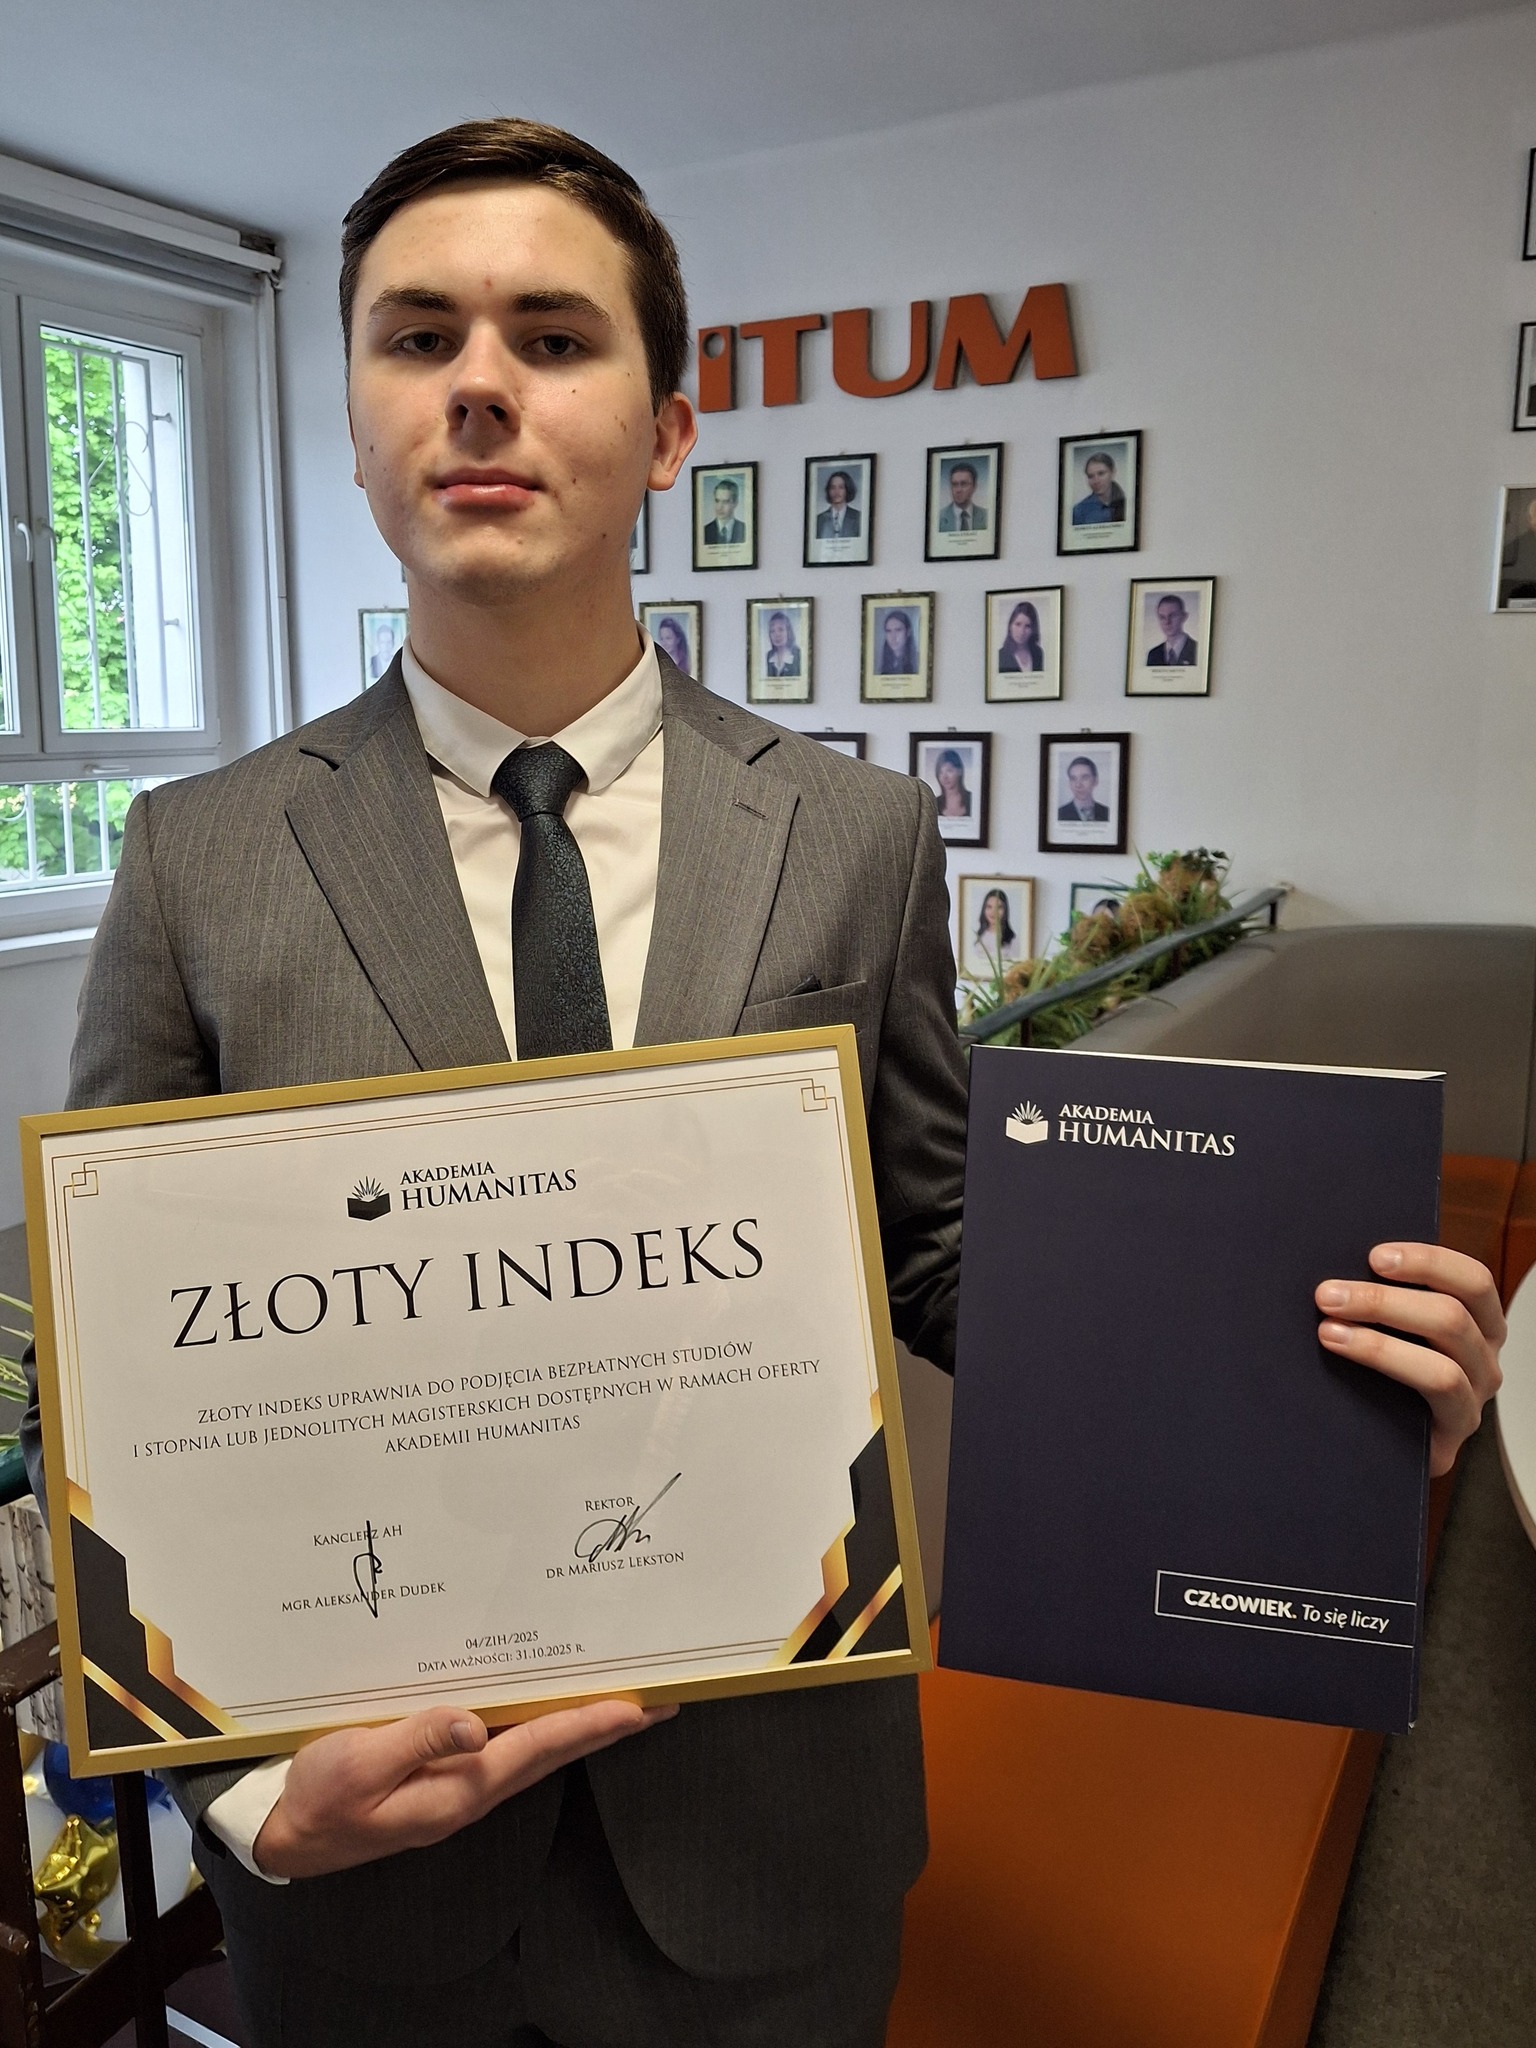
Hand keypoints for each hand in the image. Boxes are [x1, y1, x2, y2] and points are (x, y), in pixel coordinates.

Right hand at [253, 1697, 675, 1878]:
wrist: (287, 1834)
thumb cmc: (320, 1799)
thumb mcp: (359, 1765)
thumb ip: (417, 1740)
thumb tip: (475, 1722)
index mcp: (458, 1789)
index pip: (537, 1748)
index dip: (587, 1725)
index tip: (637, 1708)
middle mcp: (470, 1790)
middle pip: (551, 1750)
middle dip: (604, 1726)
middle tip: (659, 1703)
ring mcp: (460, 1786)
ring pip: (533, 1748)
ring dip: (577, 1724)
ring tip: (622, 1701)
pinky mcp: (444, 1776)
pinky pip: (505, 1745)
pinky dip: (537, 1724)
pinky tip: (547, 1706)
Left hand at [1315, 1243, 1504, 1476]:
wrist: (1377, 1441)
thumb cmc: (1379, 1373)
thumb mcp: (1390, 1327)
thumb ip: (1382, 1296)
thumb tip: (1339, 1266)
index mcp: (1478, 1322)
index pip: (1473, 1281)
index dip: (1427, 1262)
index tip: (1374, 1256)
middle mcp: (1484, 1359)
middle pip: (1452, 1316)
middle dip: (1382, 1301)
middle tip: (1327, 1295)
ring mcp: (1473, 1398)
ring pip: (1443, 1362)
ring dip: (1378, 1342)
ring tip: (1327, 1330)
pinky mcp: (1455, 1431)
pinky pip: (1436, 1392)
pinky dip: (1387, 1366)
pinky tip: (1343, 1354)